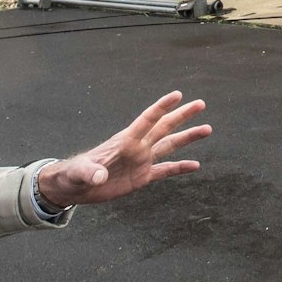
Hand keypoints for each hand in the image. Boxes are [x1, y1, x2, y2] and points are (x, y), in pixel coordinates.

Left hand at [36, 92, 209, 207]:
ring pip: (170, 146)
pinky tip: (195, 165)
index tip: (178, 95)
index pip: (147, 120)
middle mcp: (137, 148)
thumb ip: (90, 172)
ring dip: (188, 137)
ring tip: (207, 129)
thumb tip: (100, 177)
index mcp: (125, 142)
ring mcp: (141, 161)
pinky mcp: (142, 177)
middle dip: (182, 115)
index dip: (162, 107)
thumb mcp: (80, 173)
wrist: (75, 186)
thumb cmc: (74, 175)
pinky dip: (180, 168)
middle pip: (164, 127)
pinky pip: (165, 170)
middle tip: (200, 104)